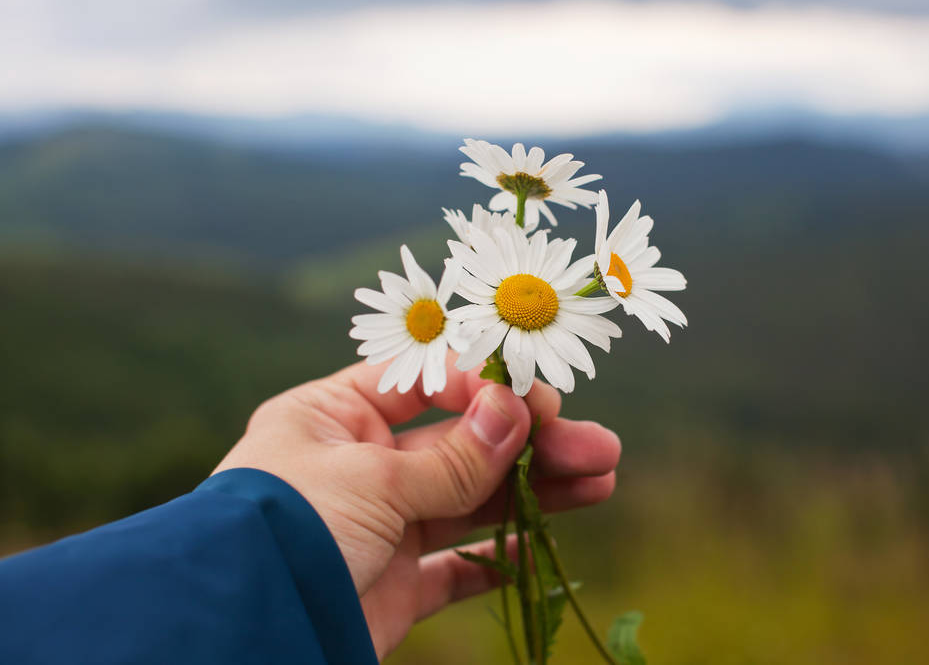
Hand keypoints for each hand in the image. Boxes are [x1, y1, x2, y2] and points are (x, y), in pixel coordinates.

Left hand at [213, 353, 620, 658]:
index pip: (423, 385)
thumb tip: (516, 411)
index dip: (486, 390)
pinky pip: (454, 569)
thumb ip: (452, 456)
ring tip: (600, 481)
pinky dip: (496, 561)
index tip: (543, 403)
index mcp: (333, 417)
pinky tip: (539, 547)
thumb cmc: (286, 528)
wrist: (239, 632)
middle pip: (461, 443)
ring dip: (533, 491)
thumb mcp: (371, 479)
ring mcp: (378, 527)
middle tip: (598, 445)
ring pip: (470, 501)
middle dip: (531, 443)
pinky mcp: (392, 586)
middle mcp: (358, 466)